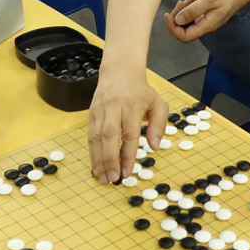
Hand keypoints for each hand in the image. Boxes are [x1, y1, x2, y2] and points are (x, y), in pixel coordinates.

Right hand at [87, 63, 165, 180]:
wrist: (119, 71)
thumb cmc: (140, 91)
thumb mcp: (158, 103)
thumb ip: (159, 125)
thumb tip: (154, 146)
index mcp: (132, 105)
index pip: (129, 134)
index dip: (128, 155)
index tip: (128, 172)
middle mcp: (114, 107)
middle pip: (109, 136)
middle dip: (110, 160)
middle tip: (113, 178)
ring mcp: (100, 110)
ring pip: (96, 137)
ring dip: (98, 160)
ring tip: (102, 177)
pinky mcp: (91, 114)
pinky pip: (89, 135)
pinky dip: (92, 153)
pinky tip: (95, 166)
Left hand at [166, 0, 249, 42]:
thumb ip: (193, 11)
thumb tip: (178, 21)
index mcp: (207, 25)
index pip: (184, 37)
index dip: (173, 28)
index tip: (168, 15)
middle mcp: (206, 26)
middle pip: (183, 29)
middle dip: (178, 16)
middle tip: (181, 2)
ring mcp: (207, 20)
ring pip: (188, 21)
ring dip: (184, 9)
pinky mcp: (208, 14)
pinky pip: (194, 14)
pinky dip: (190, 6)